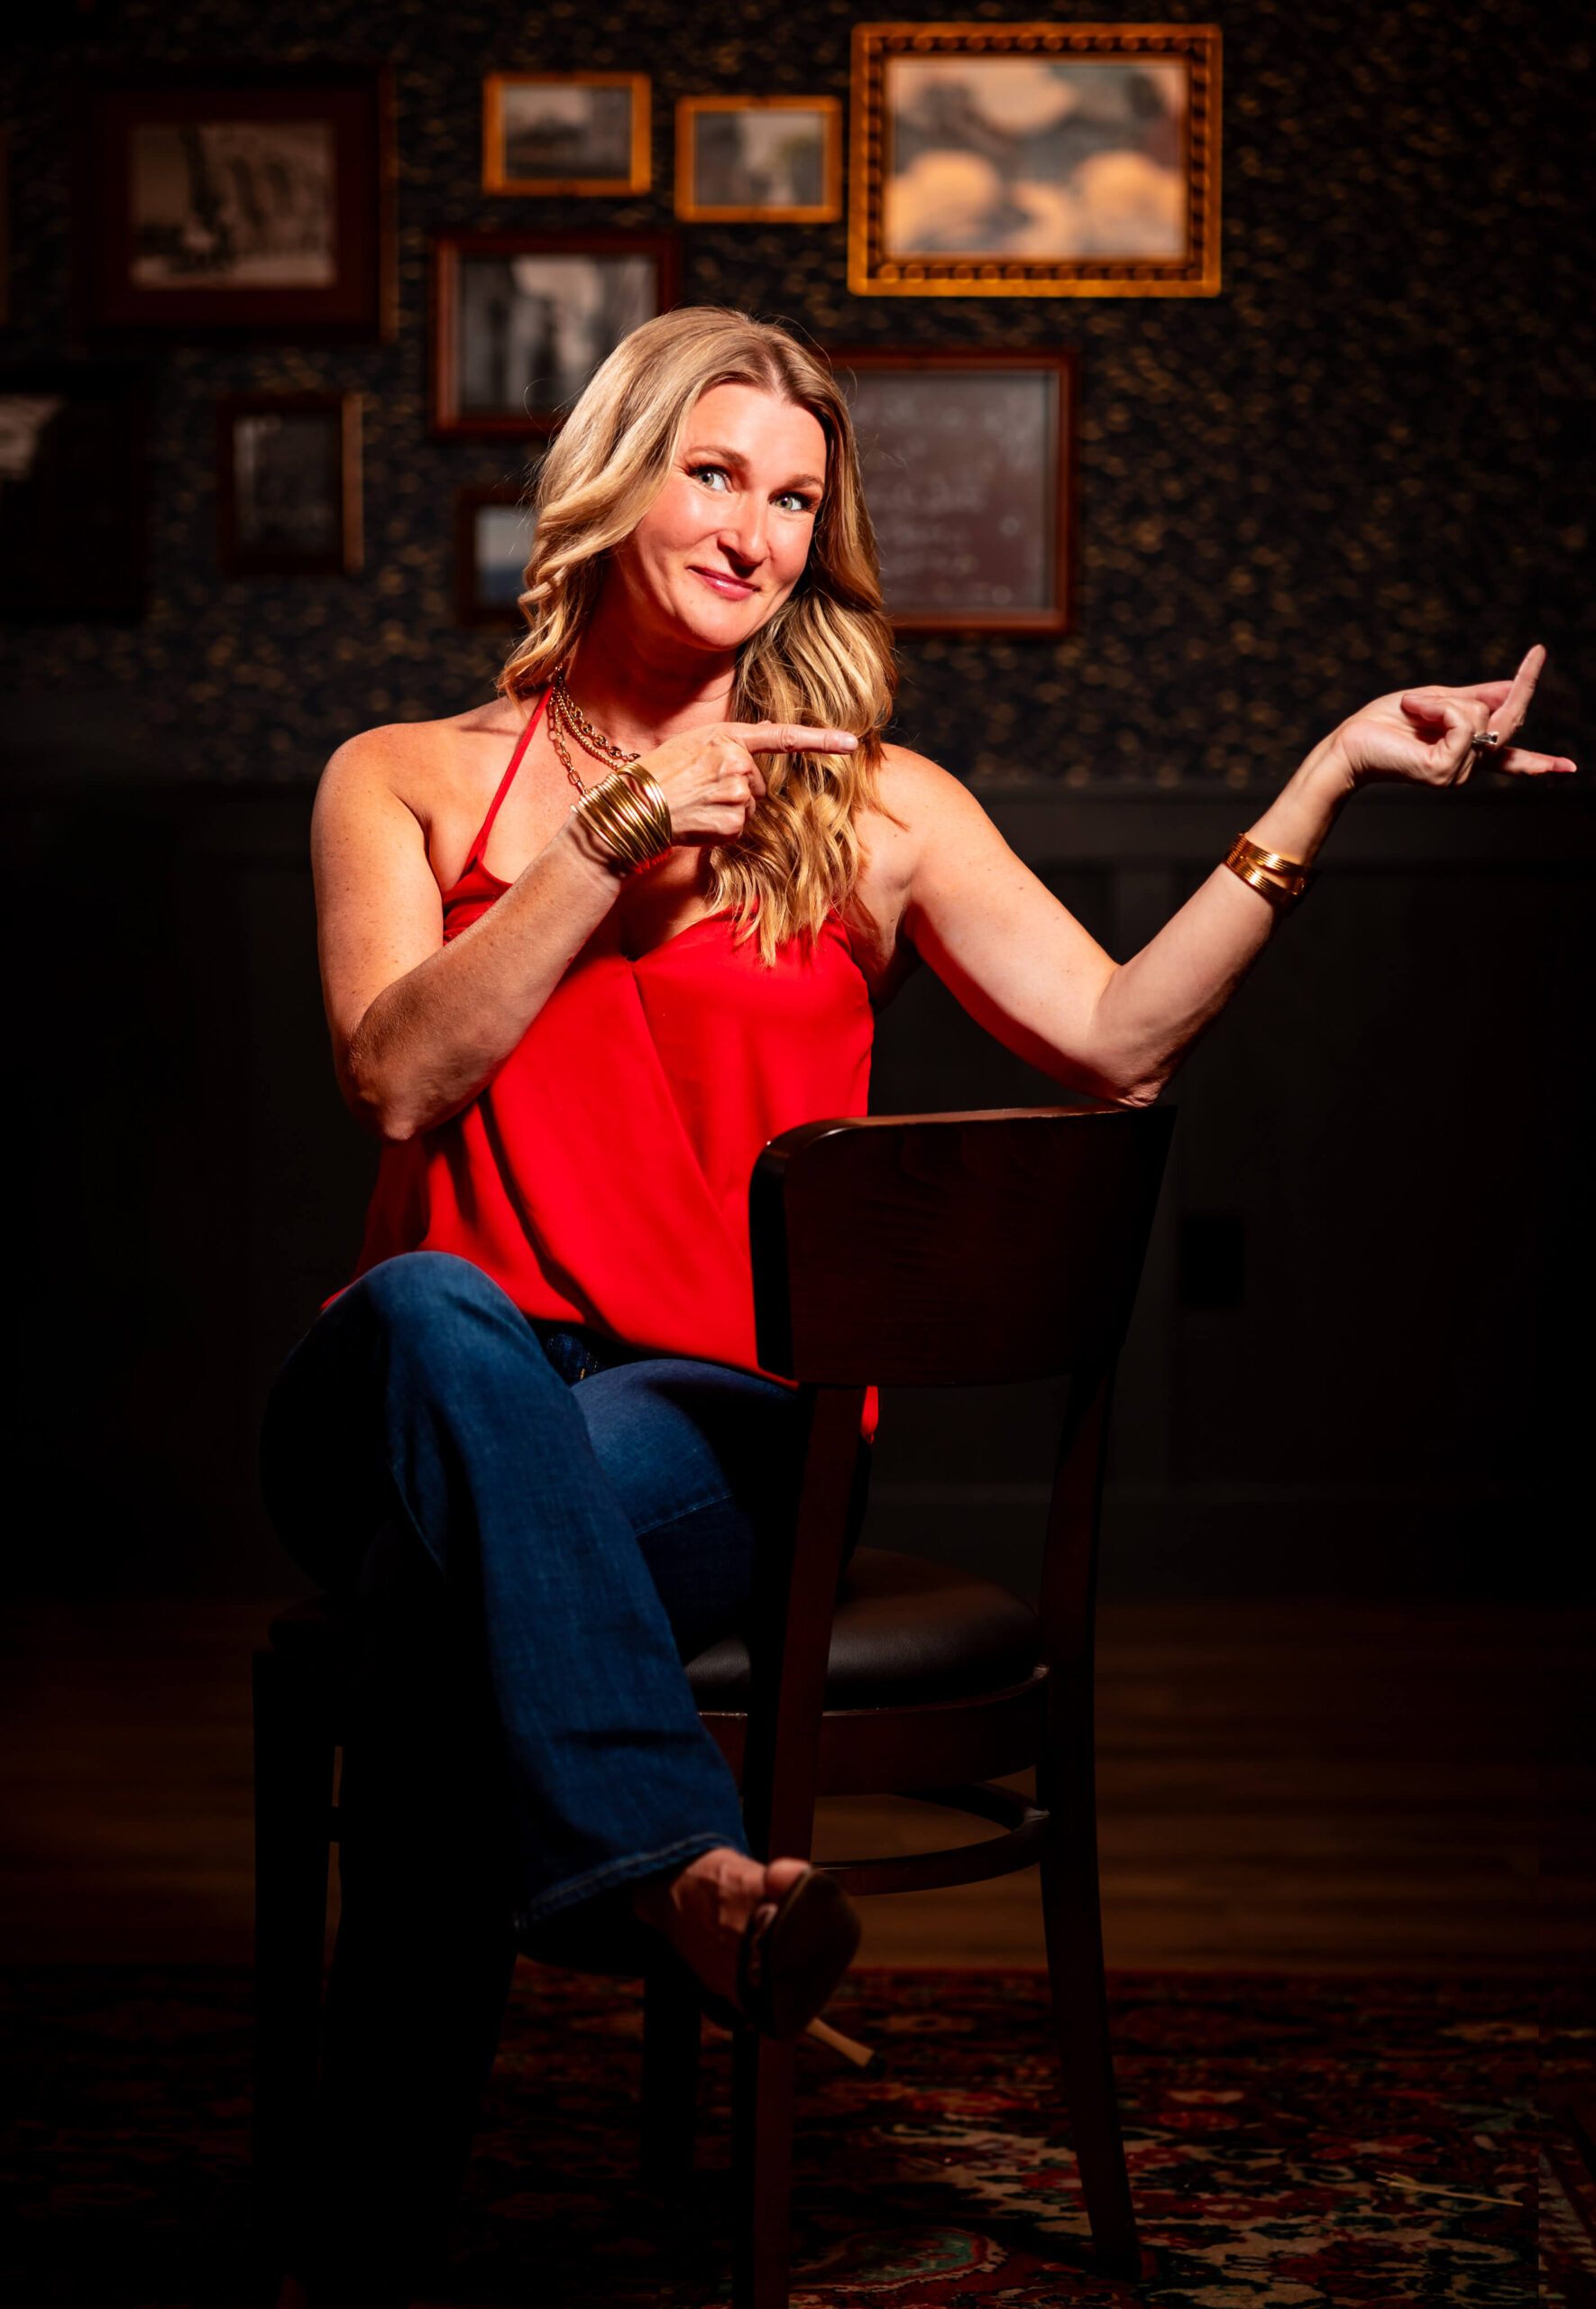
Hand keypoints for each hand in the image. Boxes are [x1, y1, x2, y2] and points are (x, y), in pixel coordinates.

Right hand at [635, 721, 858, 847]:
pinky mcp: (734, 823)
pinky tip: (698, 822)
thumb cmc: (658, 773)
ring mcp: (737, 794)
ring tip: (696, 805)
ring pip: (751, 808)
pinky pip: (739, 829)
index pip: (783, 737)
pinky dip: (722, 830)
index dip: (822, 741)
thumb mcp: (694, 744)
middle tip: (700, 791)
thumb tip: (768, 735)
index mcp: (728, 737)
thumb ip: (732, 742)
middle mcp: (737, 763)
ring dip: (729, 811)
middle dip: (739, 790)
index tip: (852, 742)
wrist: (632, 808)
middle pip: (760, 784)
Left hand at [1316, 644, 1575, 791]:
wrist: (1348, 744)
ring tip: (1413, 706)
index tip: (1570, 768)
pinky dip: (1439, 707)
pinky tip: (1415, 710)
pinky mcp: (1445, 771)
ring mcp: (1459, 772)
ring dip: (1446, 699)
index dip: (1540, 763)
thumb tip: (1510, 688)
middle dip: (1523, 685)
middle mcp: (1467, 767)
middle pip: (1509, 720)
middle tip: (1537, 652)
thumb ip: (1475, 697)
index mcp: (1466, 752)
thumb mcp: (1437, 699)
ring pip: (1482, 715)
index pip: (1512, 759)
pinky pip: (1464, 721)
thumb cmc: (1384, 724)